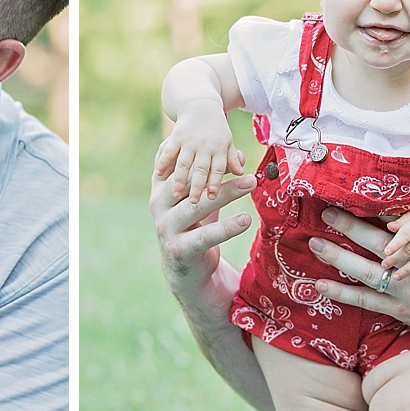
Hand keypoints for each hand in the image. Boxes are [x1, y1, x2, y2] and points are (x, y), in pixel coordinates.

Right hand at [150, 159, 254, 295]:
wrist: (185, 269)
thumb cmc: (195, 226)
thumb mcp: (203, 199)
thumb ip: (217, 177)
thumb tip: (240, 156)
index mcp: (161, 188)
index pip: (177, 163)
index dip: (198, 151)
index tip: (221, 141)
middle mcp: (158, 205)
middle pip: (189, 181)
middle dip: (216, 170)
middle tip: (244, 163)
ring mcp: (166, 227)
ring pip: (197, 206)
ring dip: (226, 192)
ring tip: (251, 183)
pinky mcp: (178, 248)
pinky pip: (205, 236)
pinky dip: (227, 227)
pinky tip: (246, 219)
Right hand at [155, 112, 245, 202]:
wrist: (201, 105)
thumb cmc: (216, 129)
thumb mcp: (228, 142)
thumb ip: (232, 159)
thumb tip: (242, 174)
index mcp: (220, 148)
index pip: (218, 168)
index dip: (216, 183)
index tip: (212, 197)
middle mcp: (205, 145)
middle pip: (201, 168)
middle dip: (198, 185)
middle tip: (194, 202)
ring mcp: (189, 141)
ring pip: (184, 162)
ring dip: (179, 178)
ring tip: (176, 194)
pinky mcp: (176, 136)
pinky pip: (169, 150)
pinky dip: (163, 161)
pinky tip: (158, 174)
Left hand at [307, 183, 409, 365]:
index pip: (402, 227)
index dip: (379, 211)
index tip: (359, 195)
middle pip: (374, 245)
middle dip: (349, 227)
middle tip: (326, 212)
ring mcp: (402, 293)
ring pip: (363, 273)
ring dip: (337, 258)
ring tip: (315, 244)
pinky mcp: (396, 310)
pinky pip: (363, 301)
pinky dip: (340, 294)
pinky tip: (319, 285)